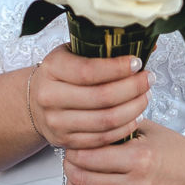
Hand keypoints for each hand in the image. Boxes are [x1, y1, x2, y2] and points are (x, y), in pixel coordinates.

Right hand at [28, 46, 150, 150]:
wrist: (35, 103)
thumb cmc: (62, 75)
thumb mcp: (73, 53)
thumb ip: (103, 49)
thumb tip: (145, 42)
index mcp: (52, 68)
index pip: (89, 70)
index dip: (118, 68)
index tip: (137, 63)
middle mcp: (50, 96)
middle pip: (101, 97)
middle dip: (133, 88)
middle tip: (149, 79)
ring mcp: (57, 122)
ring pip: (105, 120)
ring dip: (134, 108)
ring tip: (146, 96)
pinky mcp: (66, 142)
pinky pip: (103, 138)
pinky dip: (124, 128)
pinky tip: (136, 116)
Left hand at [62, 120, 184, 184]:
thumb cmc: (176, 152)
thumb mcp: (147, 130)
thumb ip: (116, 130)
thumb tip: (82, 133)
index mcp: (139, 158)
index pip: (87, 157)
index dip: (73, 151)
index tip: (73, 147)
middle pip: (82, 180)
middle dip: (70, 169)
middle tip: (70, 162)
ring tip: (74, 180)